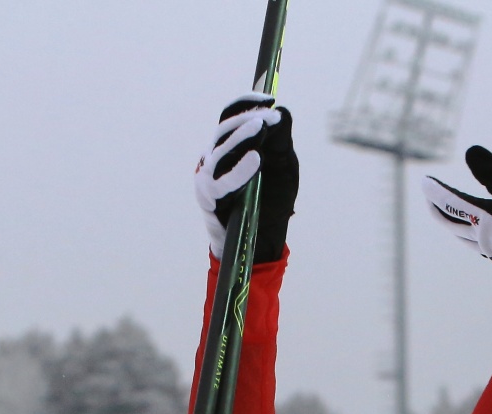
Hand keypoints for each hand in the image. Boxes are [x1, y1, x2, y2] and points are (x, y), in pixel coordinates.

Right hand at [194, 93, 298, 264]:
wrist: (263, 239)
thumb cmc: (271, 200)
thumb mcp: (283, 165)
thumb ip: (281, 141)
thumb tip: (282, 112)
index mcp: (229, 145)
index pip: (230, 116)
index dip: (245, 103)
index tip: (269, 97)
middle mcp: (214, 158)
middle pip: (224, 130)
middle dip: (247, 119)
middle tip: (269, 115)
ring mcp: (208, 178)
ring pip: (221, 152)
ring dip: (242, 137)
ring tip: (262, 127)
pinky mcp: (210, 200)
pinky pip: (222, 183)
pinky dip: (239, 170)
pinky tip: (257, 159)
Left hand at [422, 146, 491, 270]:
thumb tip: (470, 151)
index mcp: (481, 215)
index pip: (451, 200)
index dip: (436, 190)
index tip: (425, 182)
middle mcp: (479, 232)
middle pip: (450, 220)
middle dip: (437, 207)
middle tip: (429, 197)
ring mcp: (487, 246)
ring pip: (461, 233)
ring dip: (449, 222)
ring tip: (446, 214)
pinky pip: (474, 243)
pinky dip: (466, 234)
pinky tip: (474, 236)